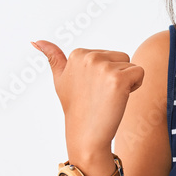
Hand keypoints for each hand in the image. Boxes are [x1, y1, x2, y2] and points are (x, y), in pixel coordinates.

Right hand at [31, 40, 143, 160]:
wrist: (86, 135)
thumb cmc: (76, 108)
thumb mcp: (60, 79)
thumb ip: (52, 57)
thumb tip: (35, 40)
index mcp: (78, 53)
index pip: (108, 55)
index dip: (105, 73)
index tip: (92, 88)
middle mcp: (89, 57)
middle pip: (122, 57)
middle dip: (117, 75)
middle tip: (101, 95)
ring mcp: (103, 67)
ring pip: (131, 65)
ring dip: (126, 82)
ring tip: (109, 97)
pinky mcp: (118, 79)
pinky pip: (140, 73)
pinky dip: (136, 86)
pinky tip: (119, 98)